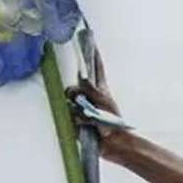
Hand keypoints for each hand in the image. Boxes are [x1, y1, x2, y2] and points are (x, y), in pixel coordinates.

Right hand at [65, 47, 133, 161]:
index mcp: (100, 89)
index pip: (96, 66)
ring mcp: (82, 109)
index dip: (92, 53)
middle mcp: (90, 96)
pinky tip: (84, 126)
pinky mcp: (76, 121)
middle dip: (75, 93)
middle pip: (74, 87)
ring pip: (69, 102)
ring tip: (89, 118)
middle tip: (81, 101)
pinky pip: (68, 116)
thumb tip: (81, 79)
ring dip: (77, 109)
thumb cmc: (113, 123)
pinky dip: (75, 120)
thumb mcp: (104, 102)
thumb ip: (92, 89)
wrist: (113, 144)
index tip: (89, 37)